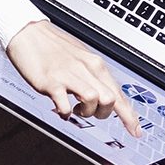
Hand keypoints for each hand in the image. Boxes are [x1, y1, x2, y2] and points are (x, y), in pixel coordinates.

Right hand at [8, 20, 141, 136]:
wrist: (28, 32)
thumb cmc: (54, 47)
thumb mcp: (82, 59)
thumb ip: (94, 77)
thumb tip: (106, 97)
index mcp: (96, 65)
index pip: (119, 94)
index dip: (129, 116)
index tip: (135, 131)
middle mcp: (86, 68)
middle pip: (110, 99)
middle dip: (103, 114)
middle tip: (90, 112)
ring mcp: (69, 74)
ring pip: (94, 100)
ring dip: (86, 113)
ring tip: (75, 109)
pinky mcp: (51, 81)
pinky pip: (65, 104)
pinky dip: (66, 113)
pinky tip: (61, 110)